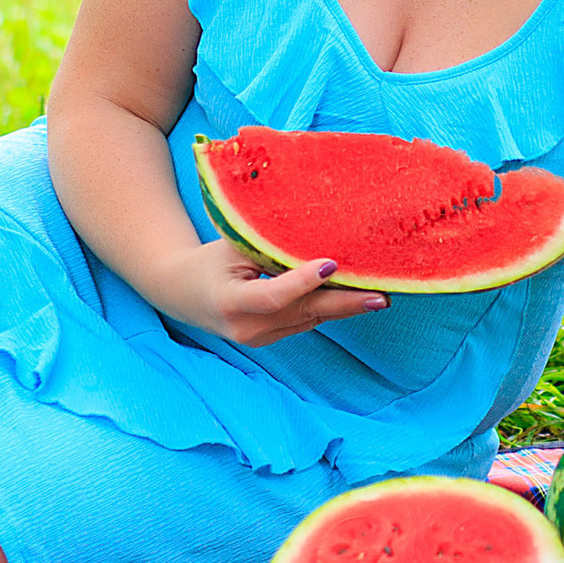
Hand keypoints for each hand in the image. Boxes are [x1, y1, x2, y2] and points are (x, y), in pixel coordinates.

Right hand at [167, 238, 388, 348]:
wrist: (182, 294)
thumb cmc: (209, 260)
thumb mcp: (230, 245)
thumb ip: (265, 241)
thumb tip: (311, 223)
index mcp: (230, 300)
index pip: (271, 296)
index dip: (302, 282)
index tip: (331, 264)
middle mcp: (246, 327)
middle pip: (302, 313)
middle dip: (344, 304)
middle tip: (380, 295)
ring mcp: (259, 338)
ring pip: (310, 319)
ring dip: (344, 307)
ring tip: (379, 293)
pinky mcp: (271, 339)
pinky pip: (306, 321)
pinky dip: (329, 308)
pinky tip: (355, 296)